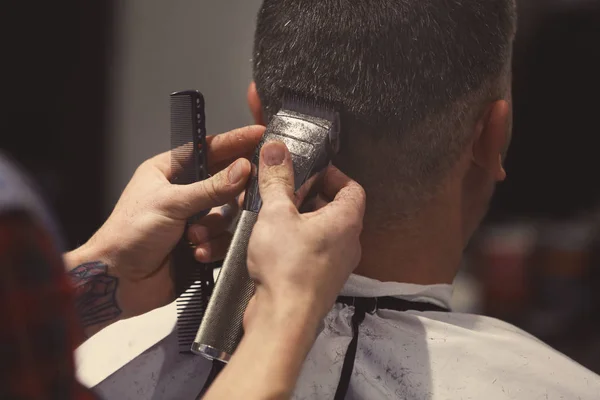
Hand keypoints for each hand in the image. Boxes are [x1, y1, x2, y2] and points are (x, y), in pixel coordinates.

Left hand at [65, 125, 264, 319]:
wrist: (117, 280)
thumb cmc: (128, 234)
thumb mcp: (171, 203)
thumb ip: (210, 188)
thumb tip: (242, 169)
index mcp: (169, 171)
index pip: (208, 149)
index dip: (235, 142)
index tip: (259, 136)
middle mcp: (184, 193)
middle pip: (224, 180)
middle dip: (232, 192)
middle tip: (248, 191)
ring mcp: (193, 218)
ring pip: (227, 213)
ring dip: (214, 226)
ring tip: (195, 236)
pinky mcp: (201, 243)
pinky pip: (223, 239)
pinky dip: (213, 246)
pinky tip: (197, 252)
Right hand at [245, 141, 365, 330]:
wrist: (283, 320)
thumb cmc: (288, 269)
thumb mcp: (277, 214)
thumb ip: (277, 180)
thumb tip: (276, 151)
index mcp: (346, 222)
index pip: (352, 188)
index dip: (334, 175)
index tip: (312, 169)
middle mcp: (347, 244)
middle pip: (336, 209)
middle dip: (311, 195)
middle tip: (288, 190)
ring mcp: (335, 265)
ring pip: (323, 232)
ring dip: (302, 220)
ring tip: (276, 214)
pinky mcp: (319, 281)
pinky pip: (313, 252)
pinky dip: (298, 242)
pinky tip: (273, 242)